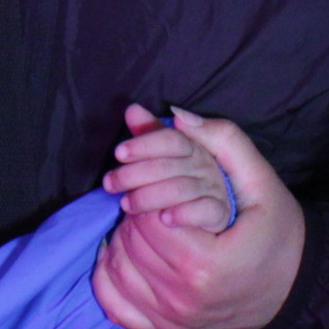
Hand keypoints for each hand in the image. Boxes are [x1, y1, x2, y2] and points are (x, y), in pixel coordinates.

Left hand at [93, 107, 304, 328]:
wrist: (297, 289)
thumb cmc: (279, 234)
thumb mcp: (261, 183)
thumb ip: (222, 141)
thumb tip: (174, 113)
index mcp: (205, 264)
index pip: (146, 217)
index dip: (148, 191)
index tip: (161, 184)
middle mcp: (184, 299)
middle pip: (130, 240)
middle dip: (135, 210)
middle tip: (151, 198)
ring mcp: (173, 321)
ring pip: (117, 268)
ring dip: (121, 237)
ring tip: (143, 221)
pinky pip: (116, 305)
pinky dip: (107, 277)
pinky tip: (120, 253)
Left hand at [102, 102, 233, 231]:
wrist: (199, 214)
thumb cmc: (176, 178)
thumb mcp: (161, 155)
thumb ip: (149, 132)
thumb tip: (132, 109)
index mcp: (191, 146)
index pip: (170, 139)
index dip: (143, 144)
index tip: (118, 153)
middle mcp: (205, 164)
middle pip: (168, 166)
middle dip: (134, 175)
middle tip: (110, 184)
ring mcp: (213, 188)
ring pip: (180, 188)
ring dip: (149, 197)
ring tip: (126, 205)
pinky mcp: (219, 213)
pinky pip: (206, 211)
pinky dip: (184, 214)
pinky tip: (165, 218)